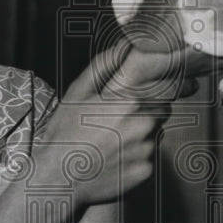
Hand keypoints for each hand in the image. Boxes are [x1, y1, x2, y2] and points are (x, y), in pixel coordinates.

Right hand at [34, 44, 176, 205]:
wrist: (58, 178)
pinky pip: (147, 160)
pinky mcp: (145, 172)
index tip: (139, 102)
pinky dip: (134, 159)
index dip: (152, 95)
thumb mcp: (78, 92)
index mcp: (131, 101)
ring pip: (153, 137)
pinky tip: (112, 159)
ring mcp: (146, 150)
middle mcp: (144, 124)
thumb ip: (104, 65)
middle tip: (117, 124)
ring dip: (139, 138)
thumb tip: (124, 45)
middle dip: (145, 115)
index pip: (163, 91)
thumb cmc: (65, 133)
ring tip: (110, 143)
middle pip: (160, 114)